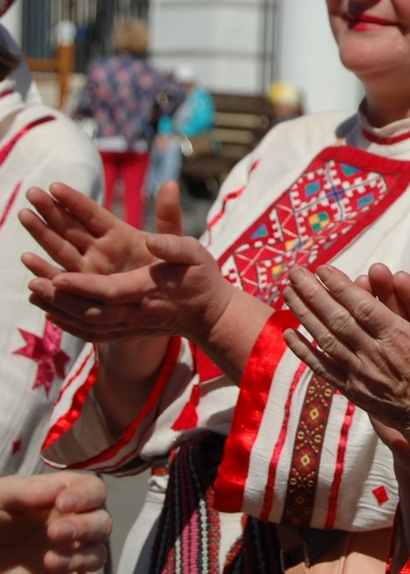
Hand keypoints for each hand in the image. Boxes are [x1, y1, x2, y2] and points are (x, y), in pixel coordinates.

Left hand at [0, 472, 110, 573]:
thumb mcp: (3, 497)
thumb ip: (27, 490)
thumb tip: (57, 489)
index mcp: (69, 496)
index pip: (95, 490)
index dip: (86, 496)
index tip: (63, 503)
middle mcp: (79, 522)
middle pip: (103, 523)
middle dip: (85, 528)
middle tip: (54, 532)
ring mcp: (74, 552)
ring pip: (98, 555)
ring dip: (79, 559)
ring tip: (49, 561)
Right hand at [20, 179, 183, 277]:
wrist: (170, 304)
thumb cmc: (173, 271)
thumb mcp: (175, 243)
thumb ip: (169, 216)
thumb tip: (170, 182)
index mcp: (119, 233)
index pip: (93, 213)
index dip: (75, 200)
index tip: (55, 186)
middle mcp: (99, 248)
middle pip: (70, 226)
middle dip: (51, 210)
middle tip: (32, 193)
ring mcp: (89, 267)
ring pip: (60, 247)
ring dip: (41, 232)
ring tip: (24, 215)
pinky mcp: (84, 288)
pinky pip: (61, 277)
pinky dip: (44, 269)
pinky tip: (28, 259)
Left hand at [26, 226, 234, 346]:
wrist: (210, 314)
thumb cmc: (202, 278)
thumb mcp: (196, 252)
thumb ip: (173, 242)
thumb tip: (151, 240)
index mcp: (149, 290)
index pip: (109, 291)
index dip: (82, 286)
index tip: (57, 277)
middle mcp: (136, 312)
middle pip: (91, 310)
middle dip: (61, 298)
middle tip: (34, 283)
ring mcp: (129, 326)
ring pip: (87, 323)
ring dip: (59, 310)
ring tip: (35, 293)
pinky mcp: (126, 333)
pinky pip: (92, 333)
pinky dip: (69, 325)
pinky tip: (52, 314)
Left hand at [283, 263, 409, 483]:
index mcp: (399, 337)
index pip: (362, 306)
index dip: (340, 286)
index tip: (323, 268)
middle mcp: (375, 354)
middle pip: (337, 319)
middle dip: (313, 293)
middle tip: (295, 272)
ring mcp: (360, 373)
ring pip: (325, 339)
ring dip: (304, 314)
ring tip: (287, 292)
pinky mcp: (352, 389)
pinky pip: (322, 367)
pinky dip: (303, 351)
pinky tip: (288, 334)